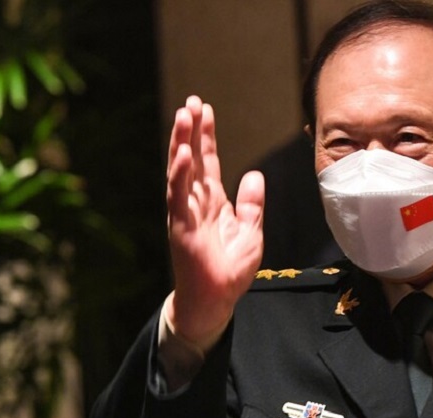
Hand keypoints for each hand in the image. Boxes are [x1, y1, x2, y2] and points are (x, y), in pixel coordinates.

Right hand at [165, 96, 264, 345]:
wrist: (217, 300)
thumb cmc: (231, 269)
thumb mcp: (251, 230)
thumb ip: (251, 203)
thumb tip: (253, 175)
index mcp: (212, 202)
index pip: (207, 162)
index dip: (206, 136)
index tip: (206, 110)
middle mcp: (195, 203)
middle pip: (192, 159)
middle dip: (191, 130)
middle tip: (192, 101)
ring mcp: (185, 213)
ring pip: (181, 171)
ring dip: (181, 142)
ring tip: (184, 115)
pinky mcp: (181, 226)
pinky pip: (179, 196)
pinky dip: (180, 174)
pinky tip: (183, 153)